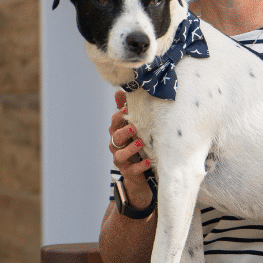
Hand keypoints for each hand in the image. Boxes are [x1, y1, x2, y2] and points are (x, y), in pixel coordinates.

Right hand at [109, 90, 151, 206]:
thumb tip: (119, 90)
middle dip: (123, 132)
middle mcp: (116, 145)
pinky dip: (139, 166)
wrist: (139, 170)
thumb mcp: (132, 126)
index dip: (119, 117)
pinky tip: (147, 161)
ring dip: (129, 149)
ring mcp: (121, 160)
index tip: (126, 110)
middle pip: (115, 137)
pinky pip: (132, 170)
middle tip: (134, 127)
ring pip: (119, 155)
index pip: (115, 122)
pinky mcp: (128, 172)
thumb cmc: (135, 142)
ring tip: (140, 143)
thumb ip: (125, 109)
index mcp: (117, 132)